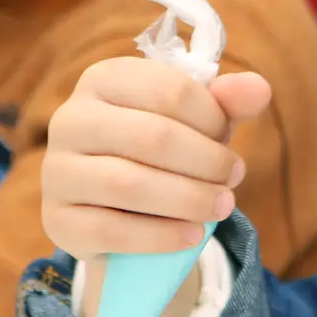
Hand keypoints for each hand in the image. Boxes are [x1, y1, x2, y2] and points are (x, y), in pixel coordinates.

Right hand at [42, 58, 268, 263]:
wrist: (118, 211)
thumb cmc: (162, 153)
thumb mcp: (197, 123)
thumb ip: (226, 104)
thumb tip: (259, 87)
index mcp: (103, 80)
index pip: (170, 90)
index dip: (212, 120)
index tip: (228, 141)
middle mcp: (70, 119)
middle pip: (153, 137)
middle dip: (207, 162)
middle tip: (234, 179)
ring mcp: (56, 170)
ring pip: (129, 184)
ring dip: (189, 199)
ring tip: (222, 207)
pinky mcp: (57, 220)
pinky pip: (112, 230)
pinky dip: (162, 236)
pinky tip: (193, 235)